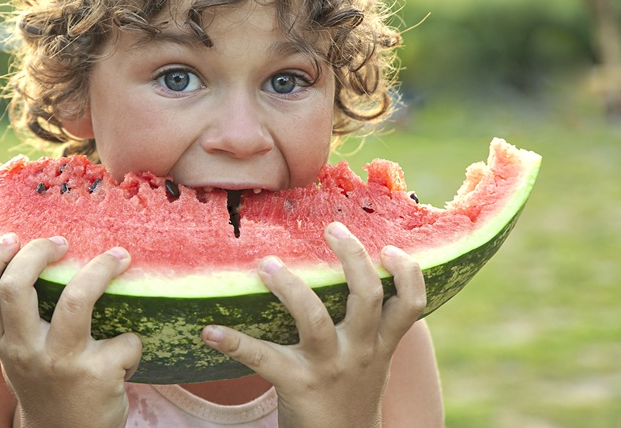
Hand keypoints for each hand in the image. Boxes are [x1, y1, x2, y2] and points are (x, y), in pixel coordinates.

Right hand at [0, 234, 141, 427]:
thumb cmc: (47, 384)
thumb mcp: (19, 354)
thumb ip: (16, 318)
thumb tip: (28, 255)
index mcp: (3, 342)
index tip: (14, 236)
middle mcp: (25, 351)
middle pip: (18, 286)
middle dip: (40, 251)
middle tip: (63, 241)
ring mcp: (60, 363)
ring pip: (75, 300)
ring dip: (101, 269)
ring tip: (118, 257)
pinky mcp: (97, 376)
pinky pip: (125, 339)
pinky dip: (133, 340)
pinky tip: (128, 352)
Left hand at [201, 222, 426, 427]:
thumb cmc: (351, 392)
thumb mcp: (373, 359)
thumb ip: (371, 323)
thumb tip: (358, 267)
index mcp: (380, 343)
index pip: (410, 304)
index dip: (407, 272)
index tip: (389, 246)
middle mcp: (360, 351)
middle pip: (367, 296)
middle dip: (353, 257)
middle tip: (332, 228)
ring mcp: (328, 367)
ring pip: (314, 319)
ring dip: (290, 288)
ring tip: (268, 264)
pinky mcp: (296, 384)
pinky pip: (262, 359)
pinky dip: (235, 343)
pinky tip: (211, 332)